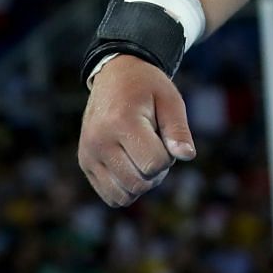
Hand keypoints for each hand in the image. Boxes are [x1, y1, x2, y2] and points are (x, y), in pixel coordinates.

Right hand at [77, 55, 196, 206]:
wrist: (114, 75)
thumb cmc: (147, 87)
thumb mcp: (170, 100)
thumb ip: (179, 130)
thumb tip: (188, 156)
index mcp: (122, 122)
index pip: (154, 164)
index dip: (168, 156)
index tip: (163, 136)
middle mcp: (99, 141)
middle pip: (139, 183)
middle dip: (157, 171)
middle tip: (155, 145)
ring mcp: (89, 154)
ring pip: (124, 196)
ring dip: (142, 183)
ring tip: (142, 156)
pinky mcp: (85, 163)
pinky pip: (111, 197)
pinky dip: (127, 189)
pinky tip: (131, 166)